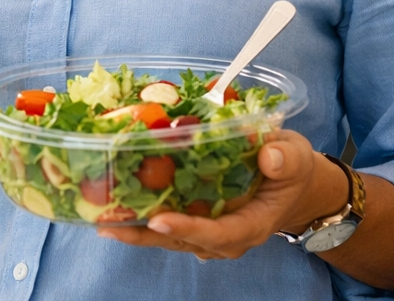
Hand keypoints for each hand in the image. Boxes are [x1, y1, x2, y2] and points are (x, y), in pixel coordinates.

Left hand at [97, 130, 349, 259]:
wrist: (292, 183)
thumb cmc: (291, 168)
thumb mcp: (296, 158)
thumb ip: (285, 159)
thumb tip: (268, 154)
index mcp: (251, 224)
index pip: (218, 233)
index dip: (188, 228)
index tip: (159, 220)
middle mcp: (225, 235)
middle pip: (181, 240)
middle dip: (144, 234)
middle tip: (107, 224)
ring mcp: (207, 230)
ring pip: (167, 235)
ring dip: (133, 228)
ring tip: (97, 217)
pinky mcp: (194, 218)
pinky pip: (165, 221)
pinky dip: (139, 214)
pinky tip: (110, 205)